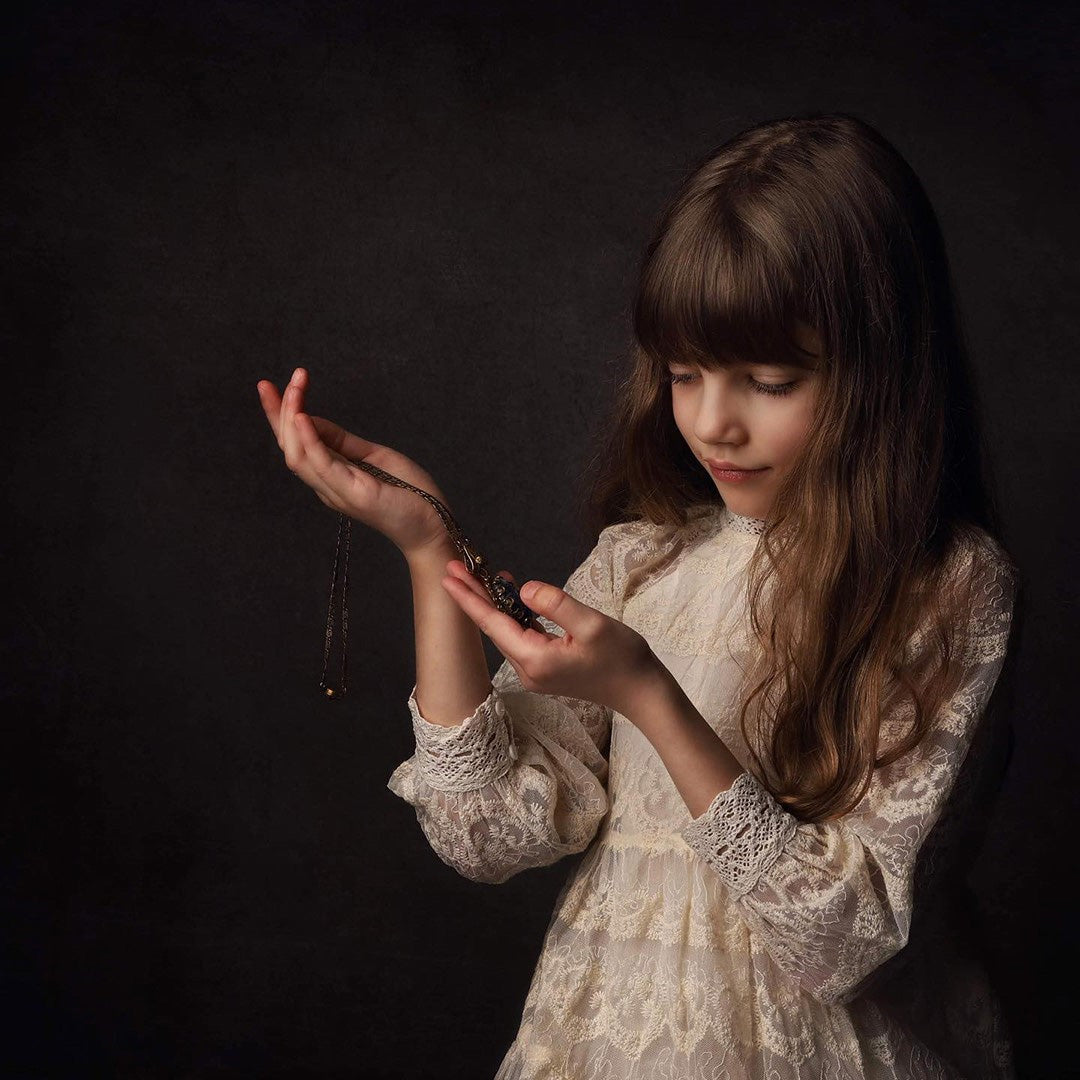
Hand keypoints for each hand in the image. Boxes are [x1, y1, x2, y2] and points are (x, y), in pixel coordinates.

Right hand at [257, 367, 452, 557]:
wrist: (435, 525)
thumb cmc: (408, 492)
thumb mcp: (371, 456)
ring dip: (290, 418)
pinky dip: (309, 440)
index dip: (279, 416)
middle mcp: (326, 485)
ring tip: (293, 389)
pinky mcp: (352, 494)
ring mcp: (337, 491)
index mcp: (330, 476)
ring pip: (297, 455)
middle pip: (288, 448)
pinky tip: (303, 417)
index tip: (268, 387)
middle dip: (277, 413)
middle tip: (270, 383)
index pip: (295, 443)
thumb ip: (340, 441)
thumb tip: (311, 418)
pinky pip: (322, 464)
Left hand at [441, 561, 662, 718]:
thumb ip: (555, 603)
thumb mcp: (591, 624)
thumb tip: (525, 588)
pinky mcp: (546, 668)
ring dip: (492, 604)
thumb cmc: (622, 658)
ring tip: (479, 575)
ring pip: (506, 631)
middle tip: (454, 568)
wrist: (640, 691)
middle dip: (474, 597)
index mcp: (534, 659)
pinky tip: (511, 596)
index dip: (469, 598)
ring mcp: (536, 671)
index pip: (492, 624)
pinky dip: (512, 615)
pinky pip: (521, 636)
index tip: (449, 577)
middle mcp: (528, 669)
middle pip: (494, 627)